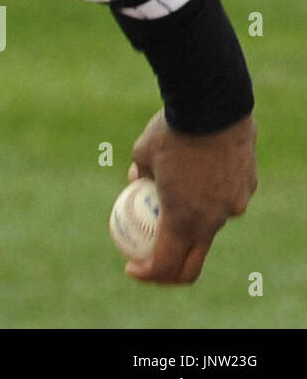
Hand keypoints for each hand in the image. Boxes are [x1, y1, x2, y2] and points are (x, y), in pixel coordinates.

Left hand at [124, 108, 256, 283]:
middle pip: (194, 262)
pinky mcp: (247, 188)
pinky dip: (209, 197)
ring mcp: (234, 206)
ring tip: (172, 198)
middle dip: (171, 271)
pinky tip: (197, 172)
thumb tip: (136, 183)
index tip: (131, 267)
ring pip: (211, 226)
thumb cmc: (171, 130)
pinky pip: (225, 200)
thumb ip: (140, 175)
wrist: (213, 105)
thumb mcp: (142, 152)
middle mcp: (213, 220)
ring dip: (190, 224)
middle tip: (152, 261)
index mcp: (183, 219)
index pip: (166, 264)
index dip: (148, 273)